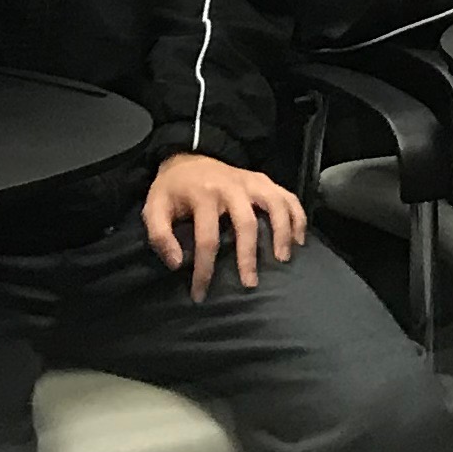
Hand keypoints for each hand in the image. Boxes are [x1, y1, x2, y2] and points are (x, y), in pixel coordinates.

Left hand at [142, 153, 304, 295]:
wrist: (189, 157)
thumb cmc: (173, 190)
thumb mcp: (153, 208)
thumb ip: (159, 235)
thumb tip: (177, 263)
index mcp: (203, 194)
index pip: (206, 238)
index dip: (204, 269)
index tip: (200, 294)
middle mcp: (231, 186)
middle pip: (246, 224)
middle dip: (248, 257)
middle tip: (250, 284)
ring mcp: (251, 181)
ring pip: (275, 205)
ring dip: (282, 233)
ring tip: (282, 260)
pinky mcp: (263, 180)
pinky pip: (288, 197)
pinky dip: (297, 217)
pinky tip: (299, 240)